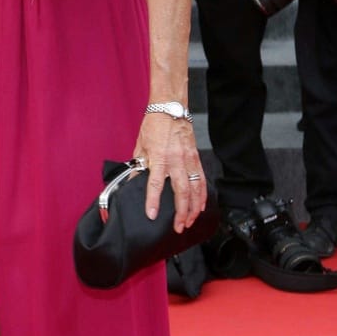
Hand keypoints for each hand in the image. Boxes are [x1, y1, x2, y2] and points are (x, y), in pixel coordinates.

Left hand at [134, 110, 204, 231]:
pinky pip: (202, 180)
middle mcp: (176, 161)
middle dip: (181, 212)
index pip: (155, 184)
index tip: (151, 215)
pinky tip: (201, 206)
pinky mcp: (196, 158)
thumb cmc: (154, 126)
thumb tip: (133, 182)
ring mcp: (189, 160)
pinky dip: (203, 195)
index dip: (153, 201)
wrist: (170, 109)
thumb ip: (138, 166)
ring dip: (194, 208)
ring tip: (190, 221)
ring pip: (195, 189)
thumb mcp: (140, 146)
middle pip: (181, 192)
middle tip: (178, 226)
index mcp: (159, 158)